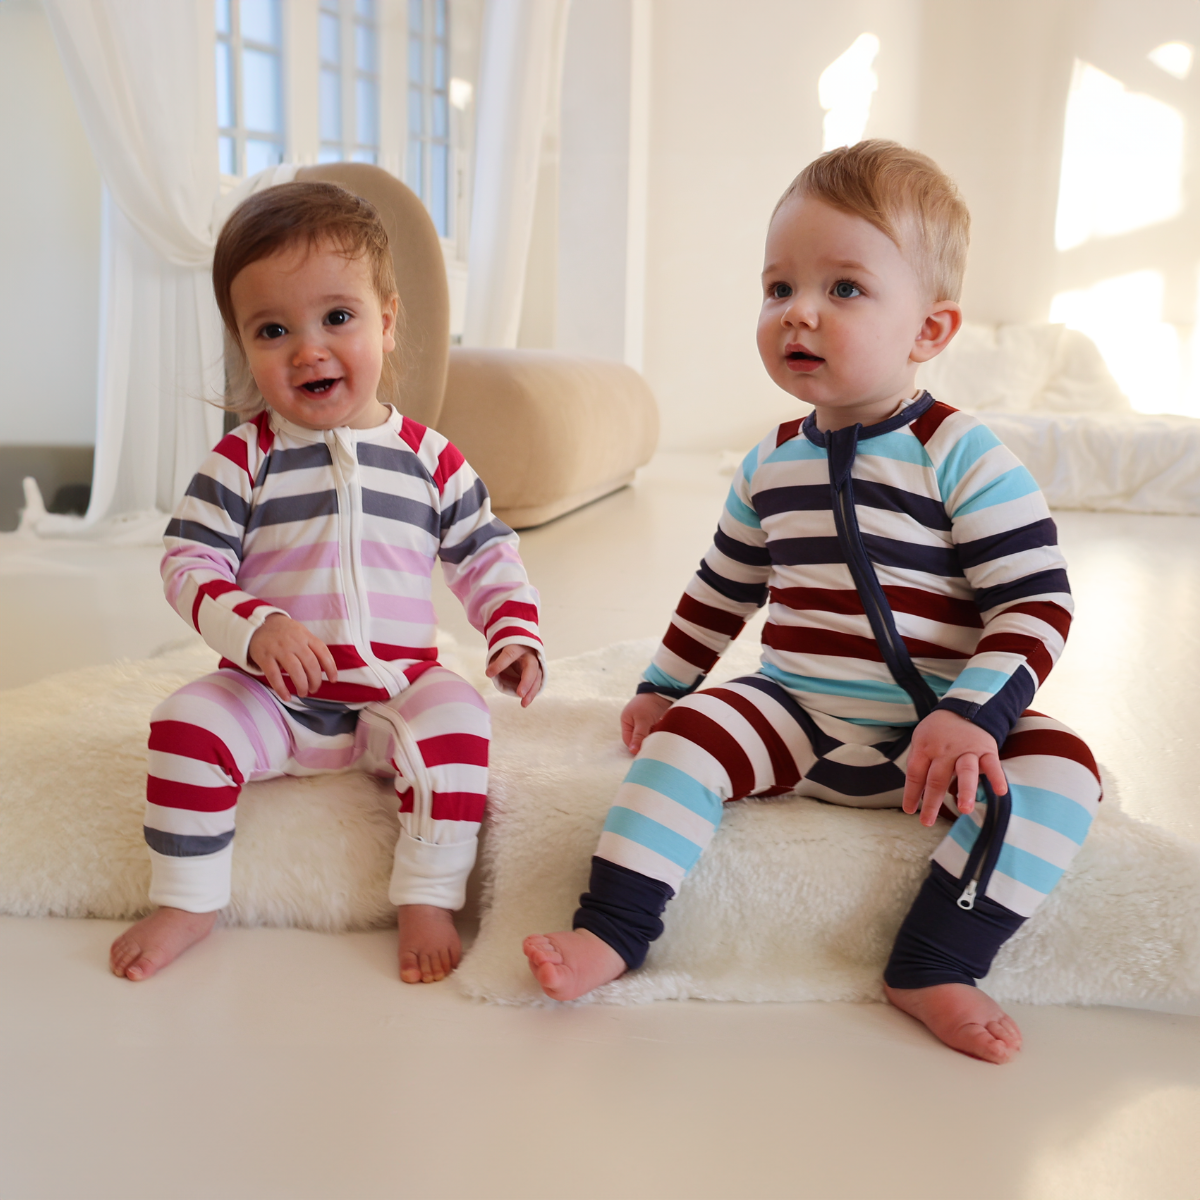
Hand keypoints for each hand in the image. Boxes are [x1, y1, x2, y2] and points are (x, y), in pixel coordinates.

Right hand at [247, 613, 337, 701]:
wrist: (257, 624)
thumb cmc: (284, 633)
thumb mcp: (300, 633)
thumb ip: (311, 647)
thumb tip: (324, 669)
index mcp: (305, 636)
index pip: (323, 652)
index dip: (330, 668)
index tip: (333, 680)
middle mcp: (294, 642)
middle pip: (311, 664)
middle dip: (315, 681)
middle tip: (314, 689)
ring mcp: (279, 649)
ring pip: (295, 670)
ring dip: (302, 685)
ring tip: (303, 693)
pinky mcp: (264, 656)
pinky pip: (274, 675)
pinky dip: (281, 688)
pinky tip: (286, 697)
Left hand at [487, 645, 541, 706]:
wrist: (523, 647)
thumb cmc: (509, 650)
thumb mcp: (500, 652)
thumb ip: (495, 661)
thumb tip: (490, 674)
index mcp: (517, 648)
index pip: (509, 655)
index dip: (500, 664)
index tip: (489, 674)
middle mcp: (529, 656)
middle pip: (530, 668)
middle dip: (526, 681)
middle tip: (520, 693)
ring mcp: (536, 665)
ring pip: (537, 678)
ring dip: (531, 691)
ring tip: (524, 703)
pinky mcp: (538, 673)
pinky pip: (536, 684)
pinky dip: (532, 693)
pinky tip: (525, 701)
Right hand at [620, 692, 673, 754]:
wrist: (663, 693)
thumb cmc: (649, 704)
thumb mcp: (643, 720)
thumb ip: (638, 735)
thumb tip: (632, 751)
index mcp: (626, 721)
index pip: (628, 740)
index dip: (635, 747)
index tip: (645, 751)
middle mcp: (633, 724)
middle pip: (637, 740)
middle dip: (644, 744)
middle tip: (653, 747)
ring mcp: (643, 725)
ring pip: (646, 739)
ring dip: (652, 740)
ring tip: (658, 741)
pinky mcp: (652, 725)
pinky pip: (653, 735)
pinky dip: (657, 737)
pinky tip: (662, 737)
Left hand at [902, 708, 1006, 827]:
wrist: (964, 708)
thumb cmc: (938, 732)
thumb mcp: (921, 741)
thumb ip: (920, 765)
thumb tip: (919, 794)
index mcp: (925, 748)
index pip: (916, 774)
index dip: (912, 793)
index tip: (910, 810)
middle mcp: (945, 750)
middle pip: (937, 778)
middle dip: (932, 801)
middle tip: (927, 822)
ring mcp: (966, 750)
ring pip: (965, 771)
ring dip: (965, 791)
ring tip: (964, 809)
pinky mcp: (986, 750)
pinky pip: (992, 764)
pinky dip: (997, 777)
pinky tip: (1000, 792)